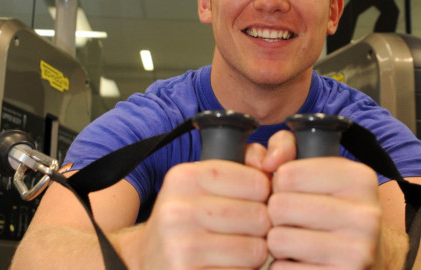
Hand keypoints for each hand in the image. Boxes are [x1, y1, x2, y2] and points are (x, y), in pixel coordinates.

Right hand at [138, 155, 270, 268]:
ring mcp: (181, 247)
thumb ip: (246, 161)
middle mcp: (178, 210)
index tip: (253, 202)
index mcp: (184, 177)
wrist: (149, 260)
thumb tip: (271, 162)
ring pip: (255, 250)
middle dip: (262, 228)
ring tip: (237, 251)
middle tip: (246, 232)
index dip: (265, 196)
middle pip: (260, 217)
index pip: (257, 182)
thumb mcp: (204, 182)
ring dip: (255, 254)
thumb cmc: (188, 218)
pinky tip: (227, 267)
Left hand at [262, 130, 382, 268]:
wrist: (367, 257)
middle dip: (276, 214)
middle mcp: (365, 215)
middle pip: (280, 206)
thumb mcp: (316, 169)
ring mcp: (357, 252)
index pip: (287, 174)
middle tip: (292, 219)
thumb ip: (285, 147)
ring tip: (296, 240)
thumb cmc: (330, 207)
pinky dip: (283, 267)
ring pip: (278, 240)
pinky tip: (301, 262)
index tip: (292, 191)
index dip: (278, 183)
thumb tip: (265, 160)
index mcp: (359, 178)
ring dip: (277, 242)